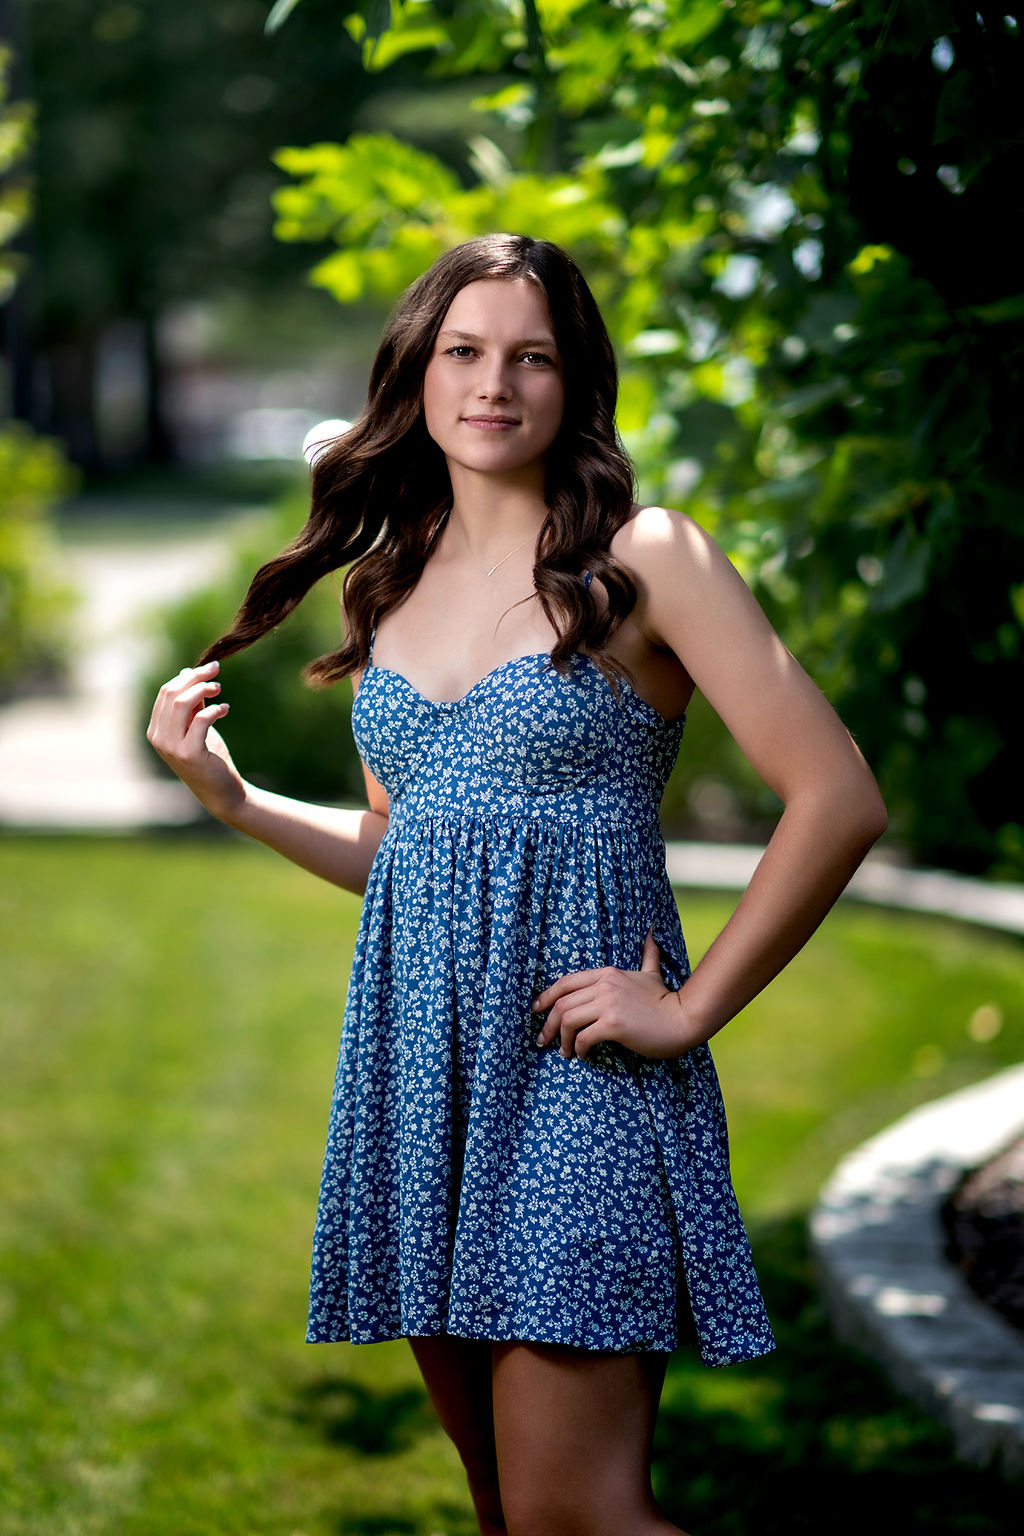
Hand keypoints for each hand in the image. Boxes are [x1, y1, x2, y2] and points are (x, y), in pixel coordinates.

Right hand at [146, 660, 244, 821]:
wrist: (221, 791)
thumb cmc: (209, 758)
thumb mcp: (196, 726)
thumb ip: (191, 704)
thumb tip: (187, 672)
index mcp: (156, 729)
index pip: (166, 692)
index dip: (188, 676)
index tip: (210, 669)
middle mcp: (158, 737)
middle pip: (172, 694)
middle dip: (196, 677)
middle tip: (217, 671)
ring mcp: (171, 747)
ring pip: (181, 703)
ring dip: (203, 689)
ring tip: (219, 689)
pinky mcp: (189, 754)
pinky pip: (200, 720)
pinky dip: (214, 710)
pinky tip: (225, 709)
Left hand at [531, 927, 691, 1060]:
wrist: (683, 1019)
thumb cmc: (665, 1000)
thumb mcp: (651, 972)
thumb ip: (648, 954)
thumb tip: (651, 931)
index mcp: (607, 973)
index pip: (566, 983)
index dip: (546, 997)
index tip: (536, 1010)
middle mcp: (604, 985)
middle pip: (562, 1004)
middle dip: (549, 1025)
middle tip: (544, 1041)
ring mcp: (608, 1004)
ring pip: (568, 1021)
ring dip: (562, 1040)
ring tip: (565, 1052)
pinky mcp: (614, 1024)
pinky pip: (584, 1038)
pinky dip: (579, 1049)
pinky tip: (584, 1056)